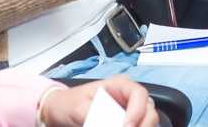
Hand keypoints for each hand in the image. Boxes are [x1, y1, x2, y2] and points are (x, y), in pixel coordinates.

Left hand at [39, 77, 157, 126]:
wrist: (59, 113)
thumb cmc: (67, 104)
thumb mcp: (78, 107)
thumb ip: (96, 115)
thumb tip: (113, 122)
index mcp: (119, 86)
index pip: (139, 95)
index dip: (137, 111)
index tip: (127, 126)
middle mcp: (129, 98)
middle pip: (149, 111)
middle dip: (142, 125)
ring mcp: (129, 112)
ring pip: (147, 123)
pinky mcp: (126, 124)